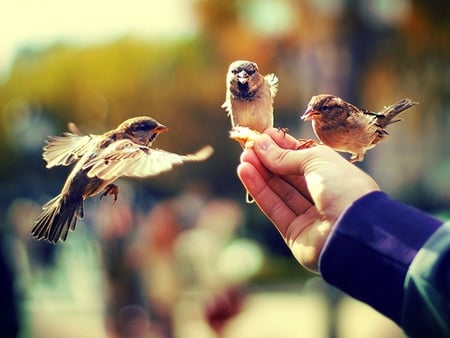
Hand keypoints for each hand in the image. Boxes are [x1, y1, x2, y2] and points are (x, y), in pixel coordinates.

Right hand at [237, 128, 379, 271]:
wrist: (355, 231)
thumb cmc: (344, 188)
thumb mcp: (317, 160)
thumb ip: (287, 155)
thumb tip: (261, 144)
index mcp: (334, 175)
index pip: (303, 158)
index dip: (283, 147)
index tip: (263, 136)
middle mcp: (322, 195)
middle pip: (289, 176)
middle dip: (267, 160)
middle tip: (248, 147)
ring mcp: (308, 216)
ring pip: (279, 191)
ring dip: (260, 174)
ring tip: (243, 158)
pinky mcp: (294, 233)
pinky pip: (274, 208)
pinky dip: (259, 190)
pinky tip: (245, 172)